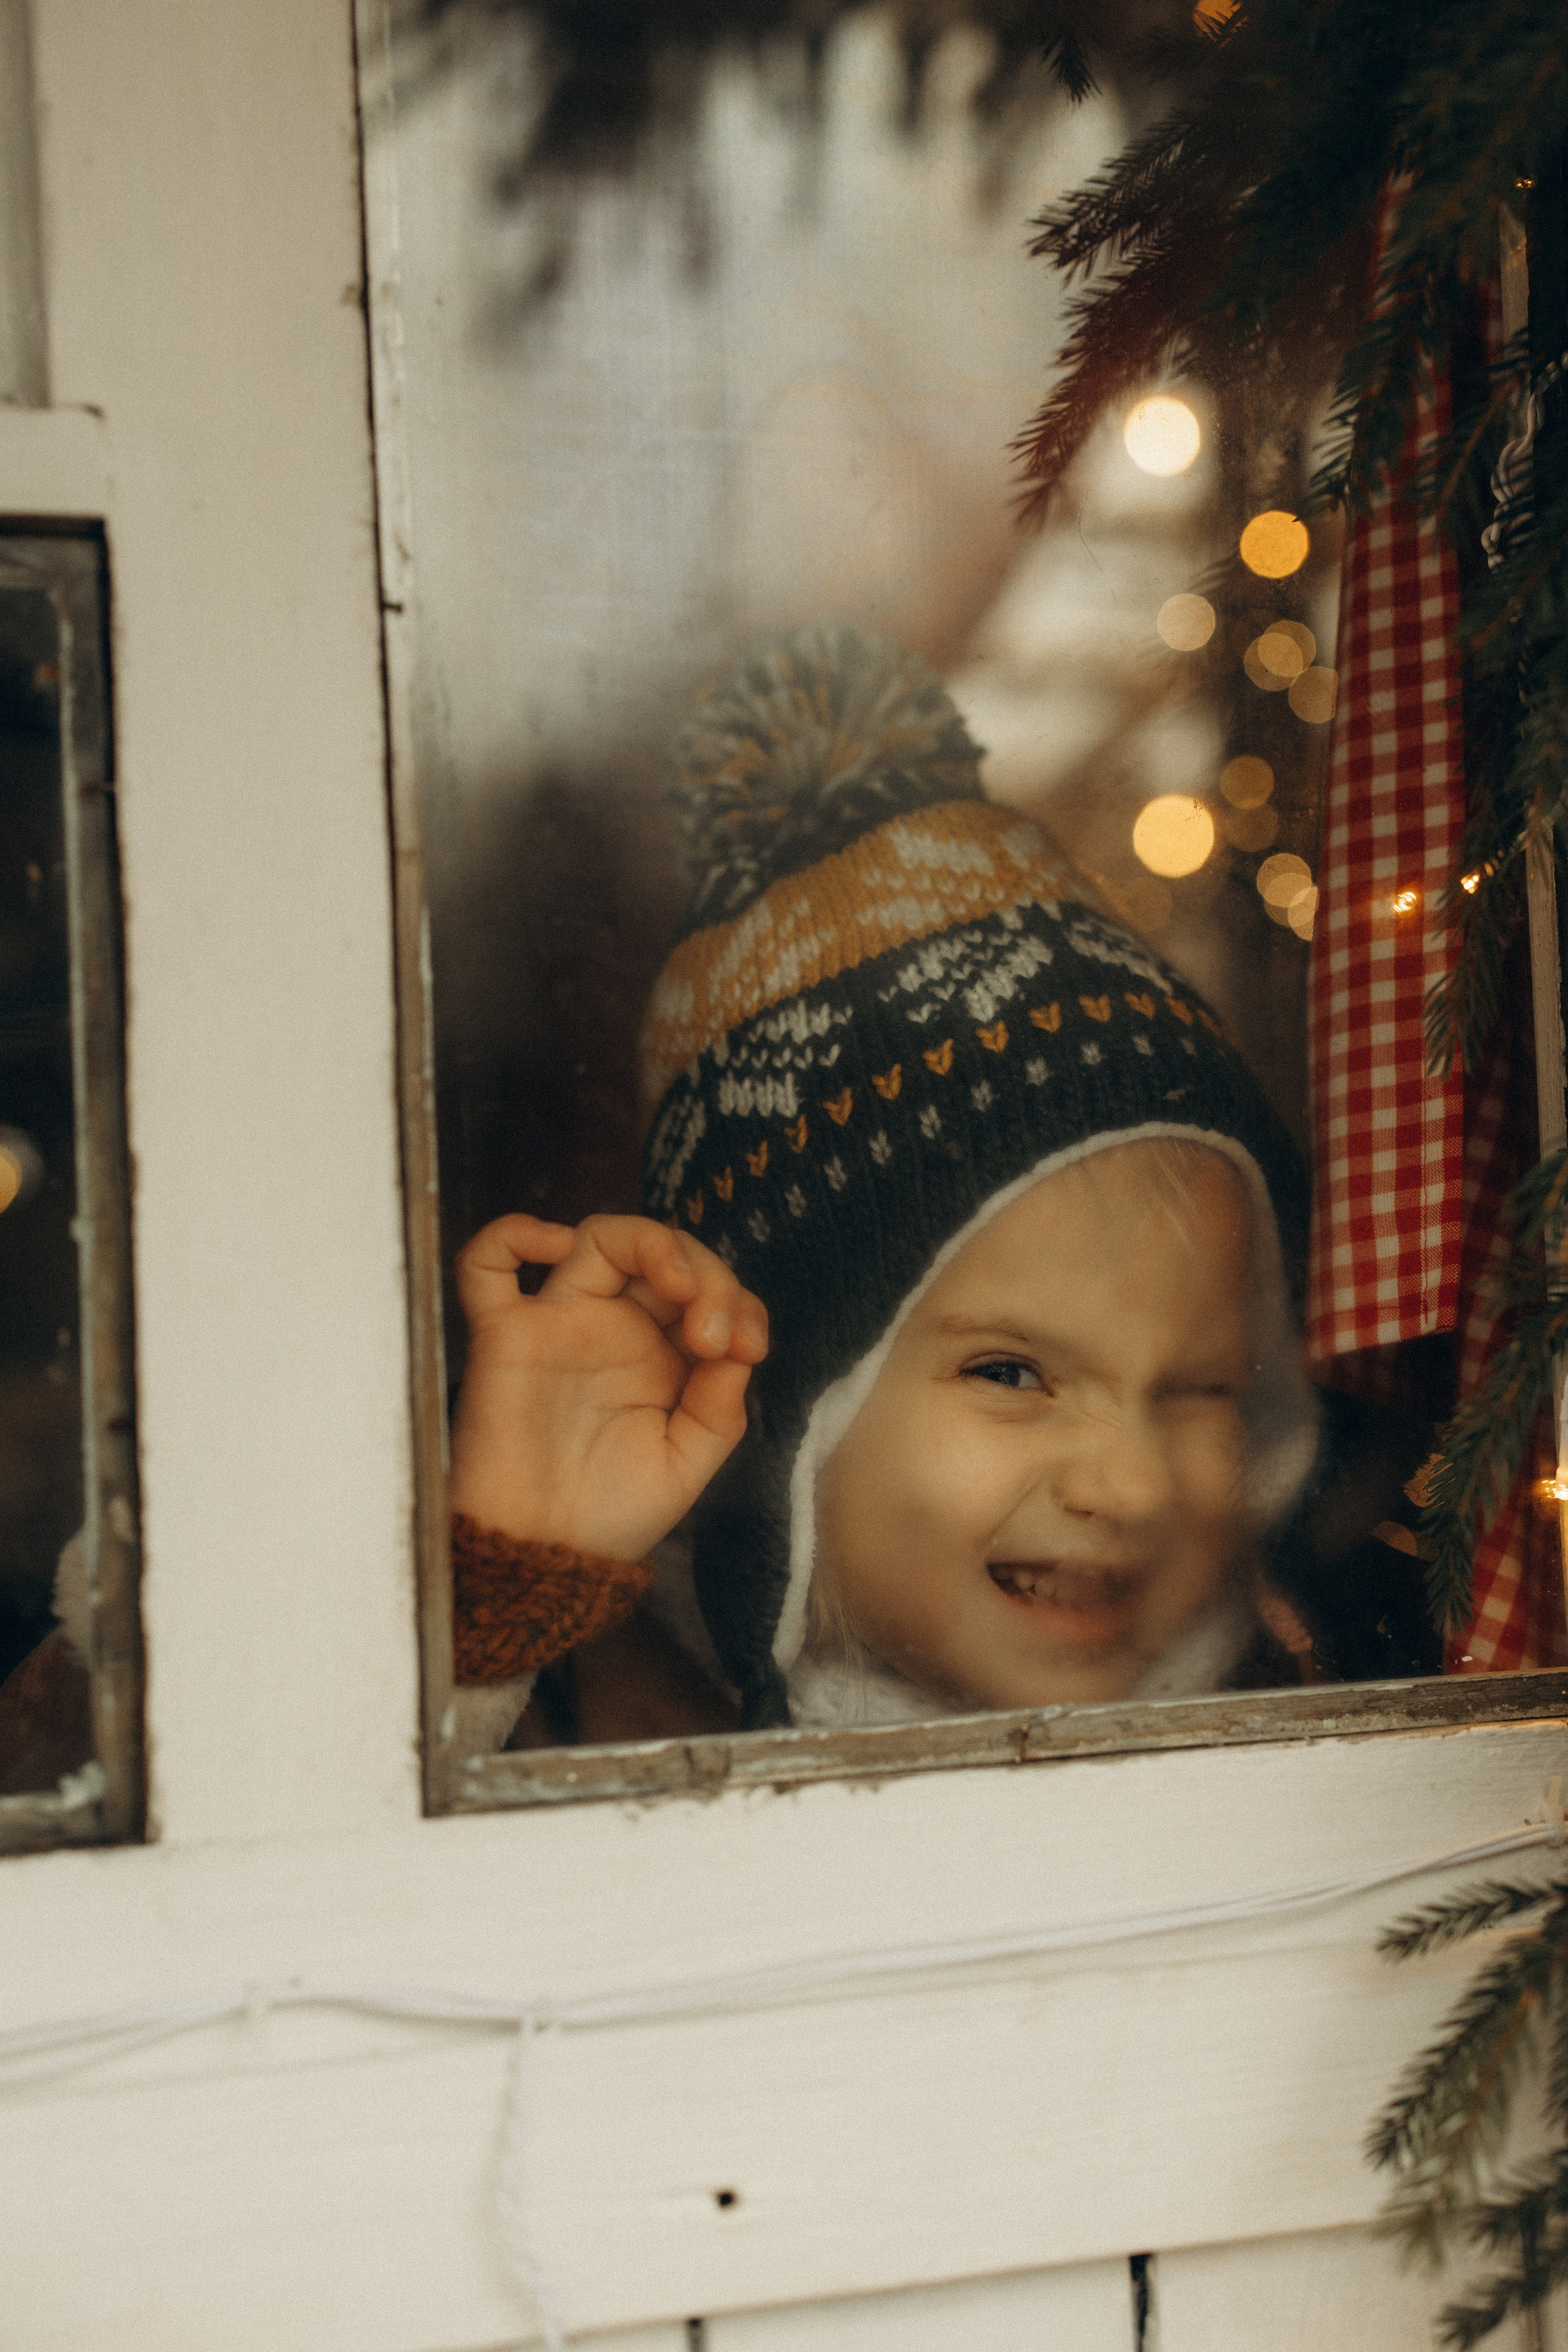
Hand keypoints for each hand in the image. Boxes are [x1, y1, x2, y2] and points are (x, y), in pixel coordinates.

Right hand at [448, 1213, 768, 1561]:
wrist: (542, 1557)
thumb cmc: (608, 1515)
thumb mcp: (685, 1464)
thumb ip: (718, 1407)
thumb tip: (737, 1346)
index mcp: (662, 1355)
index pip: (708, 1292)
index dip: (739, 1304)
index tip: (747, 1350)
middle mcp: (613, 1329)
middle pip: (664, 1255)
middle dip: (708, 1276)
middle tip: (714, 1334)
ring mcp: (559, 1325)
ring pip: (599, 1239)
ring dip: (650, 1243)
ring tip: (679, 1288)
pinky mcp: (505, 1336)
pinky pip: (486, 1264)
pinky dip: (513, 1233)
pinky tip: (557, 1245)